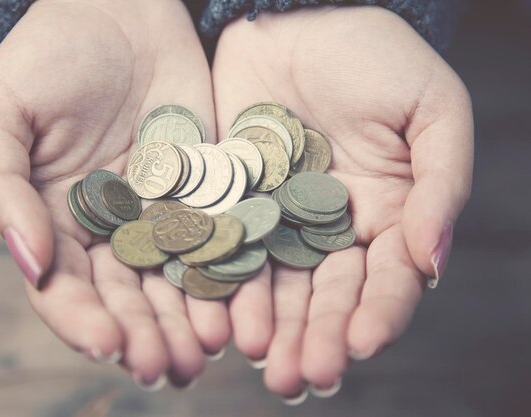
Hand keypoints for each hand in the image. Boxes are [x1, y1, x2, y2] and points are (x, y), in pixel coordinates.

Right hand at [0, 0, 229, 387]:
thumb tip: (29, 264)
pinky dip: (226, 275)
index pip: (64, 288)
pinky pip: (217, 238)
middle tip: (165, 368)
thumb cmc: (48, 56)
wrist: (118, 10)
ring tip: (204, 353)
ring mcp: (161, 213)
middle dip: (144, 335)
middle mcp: (109, 228)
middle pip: (126, 297)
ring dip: (187, 321)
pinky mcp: (206, 191)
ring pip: (174, 281)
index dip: (82, 320)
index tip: (108, 343)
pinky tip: (238, 306)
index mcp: (54, 221)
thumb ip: (0, 189)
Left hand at [212, 6, 472, 398]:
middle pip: (328, 295)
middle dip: (319, 338)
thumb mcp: (432, 110)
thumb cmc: (375, 56)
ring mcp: (279, 217)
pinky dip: (229, 286)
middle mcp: (331, 226)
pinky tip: (225, 320)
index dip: (378, 313)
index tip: (364, 344)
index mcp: (386, 212)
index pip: (386, 278)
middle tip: (304, 379)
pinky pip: (230, 248)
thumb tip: (432, 260)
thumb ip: (440, 184)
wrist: (299, 17)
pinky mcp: (233, 200)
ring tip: (265, 364)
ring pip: (278, 285)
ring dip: (274, 328)